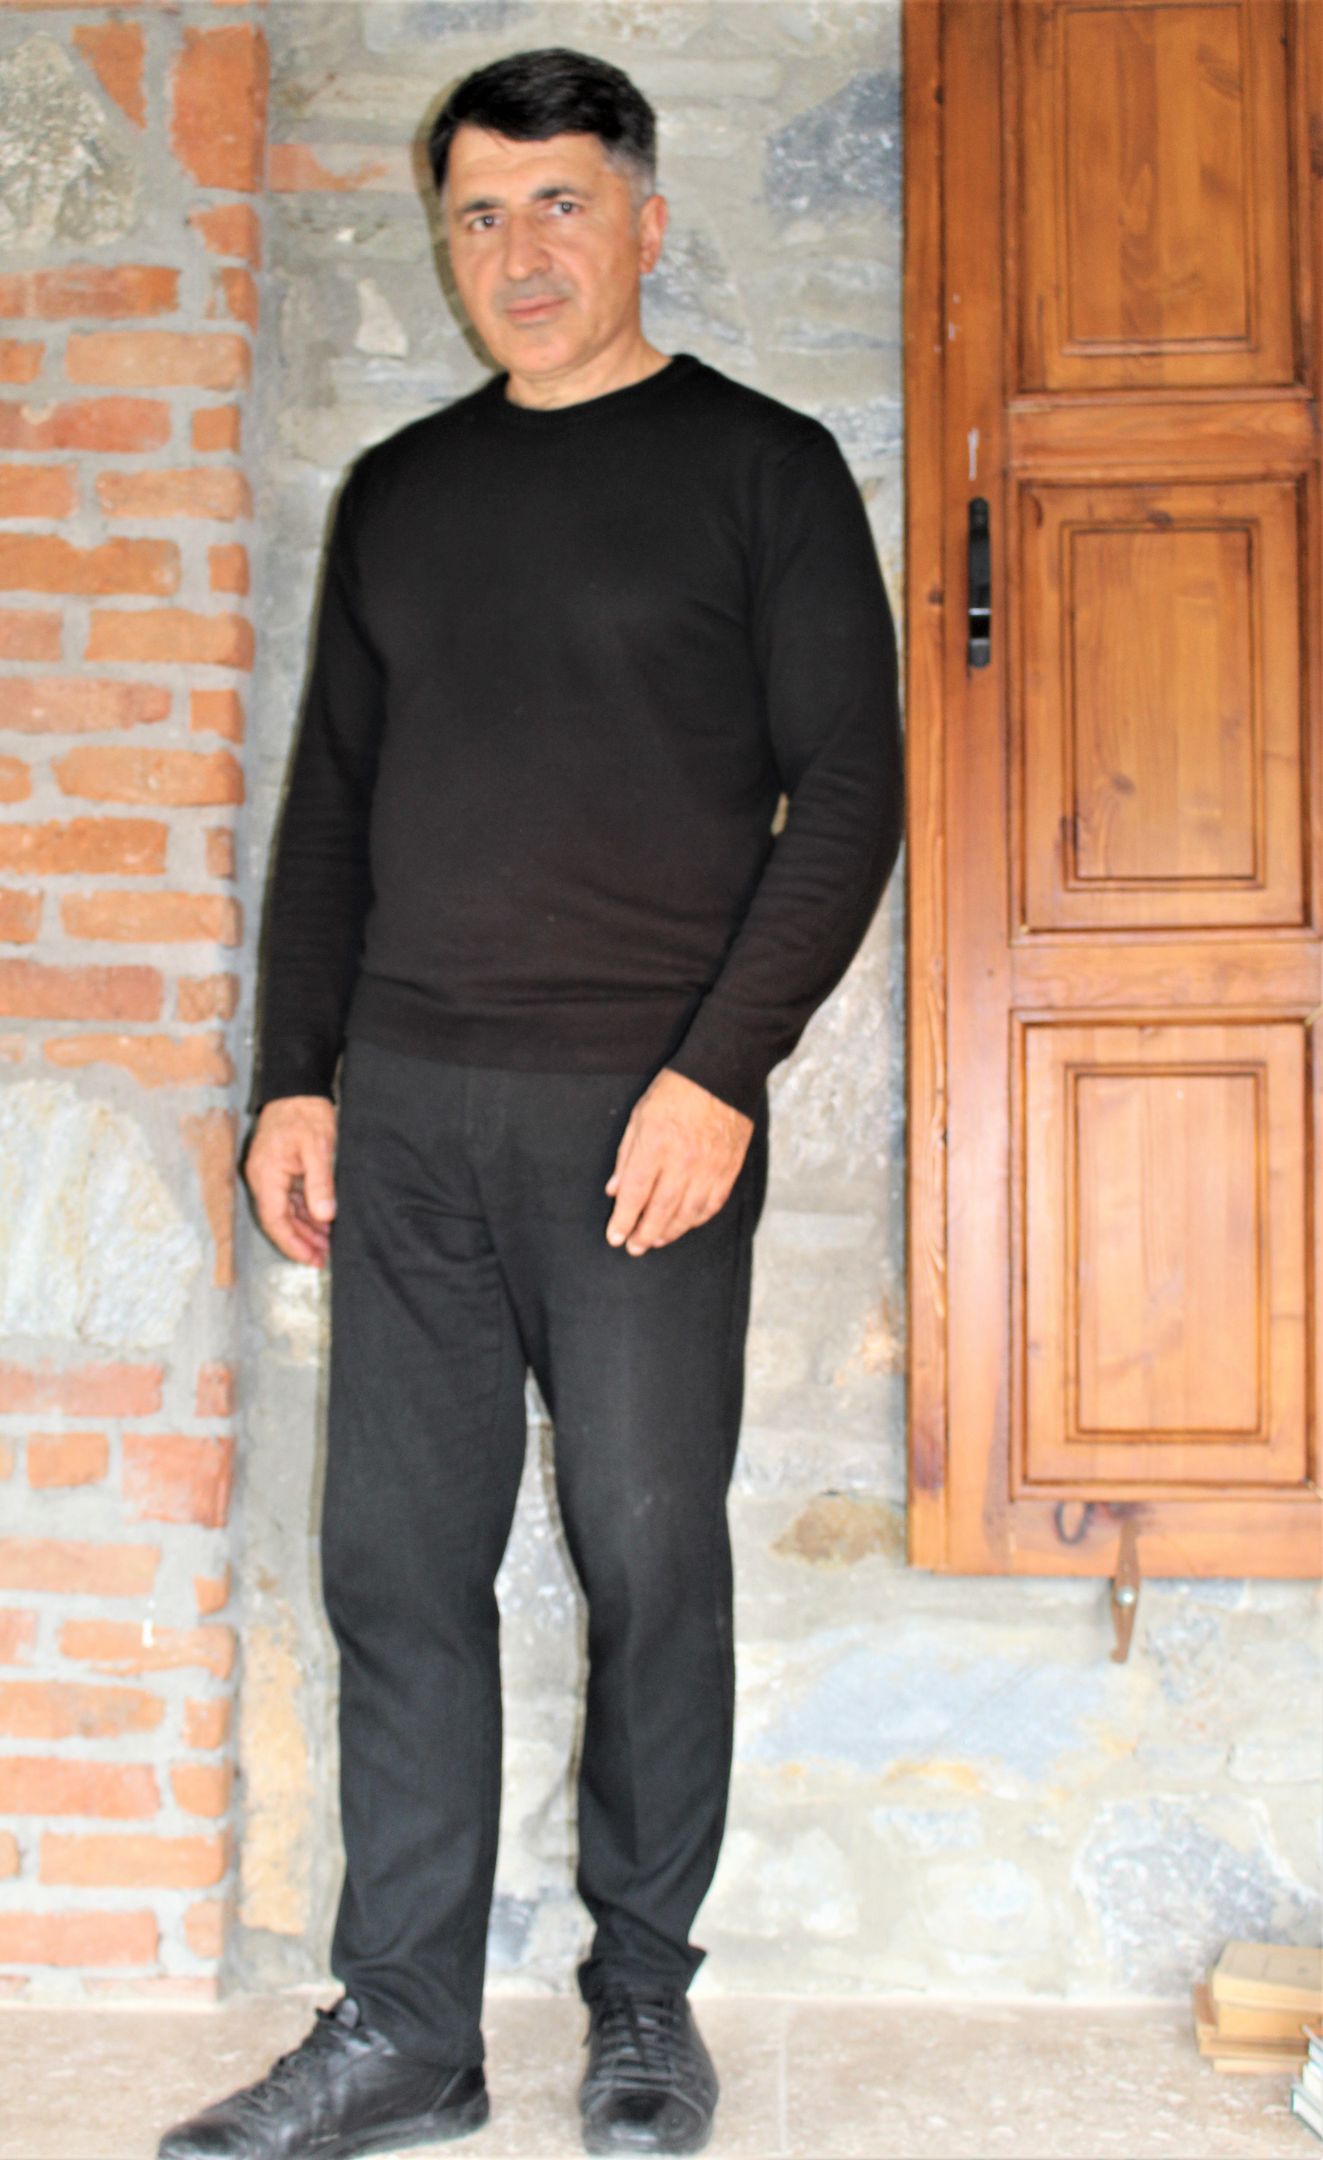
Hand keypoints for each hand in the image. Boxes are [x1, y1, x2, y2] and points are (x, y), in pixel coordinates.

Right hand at [242, 1094, 337, 1266]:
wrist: (297, 1087)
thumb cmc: (306, 1113)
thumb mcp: (318, 1148)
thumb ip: (320, 1183)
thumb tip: (324, 1216)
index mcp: (266, 1175)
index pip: (274, 1220)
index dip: (292, 1243)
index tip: (311, 1259)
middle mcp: (263, 1178)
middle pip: (278, 1220)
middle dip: (300, 1241)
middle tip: (324, 1258)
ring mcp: (270, 1174)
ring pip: (285, 1211)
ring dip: (304, 1229)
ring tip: (327, 1244)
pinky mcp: (280, 1169)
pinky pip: (290, 1198)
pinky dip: (305, 1212)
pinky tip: (322, 1222)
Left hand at [605, 1068, 752, 1255]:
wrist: (722, 1075)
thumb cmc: (676, 1092)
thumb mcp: (640, 1117)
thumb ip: (626, 1156)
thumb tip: (614, 1190)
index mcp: (655, 1145)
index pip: (634, 1193)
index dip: (623, 1219)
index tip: (614, 1237)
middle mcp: (682, 1161)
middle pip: (660, 1210)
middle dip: (643, 1233)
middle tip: (634, 1247)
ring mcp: (708, 1168)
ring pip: (687, 1213)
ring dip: (669, 1231)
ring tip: (655, 1240)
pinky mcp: (728, 1169)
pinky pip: (711, 1204)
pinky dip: (695, 1219)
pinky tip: (684, 1224)